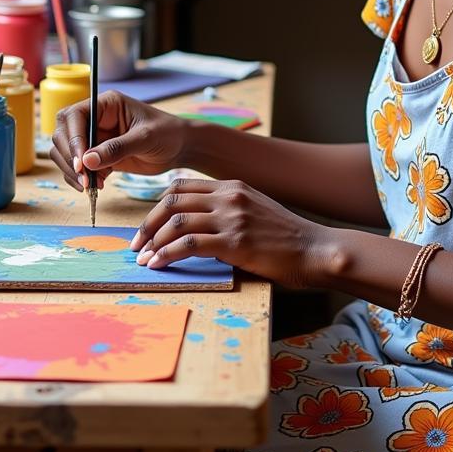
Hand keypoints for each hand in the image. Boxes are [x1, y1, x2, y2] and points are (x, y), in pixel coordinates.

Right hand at [50, 89, 190, 190]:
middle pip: (64, 134)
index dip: (73, 139)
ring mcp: (95, 137)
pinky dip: (81, 179)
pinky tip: (97, 186)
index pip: (75, 116)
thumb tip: (87, 161)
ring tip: (92, 186)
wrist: (179, 148)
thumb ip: (117, 148)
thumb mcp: (145, 138)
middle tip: (84, 180)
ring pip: (66, 153)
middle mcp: (95, 118)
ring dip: (73, 172)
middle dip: (69, 158)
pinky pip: (78, 167)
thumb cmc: (167, 134)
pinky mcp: (97, 155)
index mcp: (106, 104)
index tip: (80, 163)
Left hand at [131, 177, 329, 287]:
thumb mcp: (255, 212)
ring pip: (177, 221)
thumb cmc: (286, 239)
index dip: (159, 206)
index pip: (182, 186)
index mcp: (233, 186)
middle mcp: (229, 196)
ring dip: (154, 242)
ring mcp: (232, 217)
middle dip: (148, 223)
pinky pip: (188, 243)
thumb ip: (228, 213)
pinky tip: (158, 265)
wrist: (315, 250)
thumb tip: (196, 230)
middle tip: (137, 245)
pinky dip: (167, 255)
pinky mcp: (234, 241)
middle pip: (172, 200)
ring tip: (144, 259)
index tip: (148, 226)